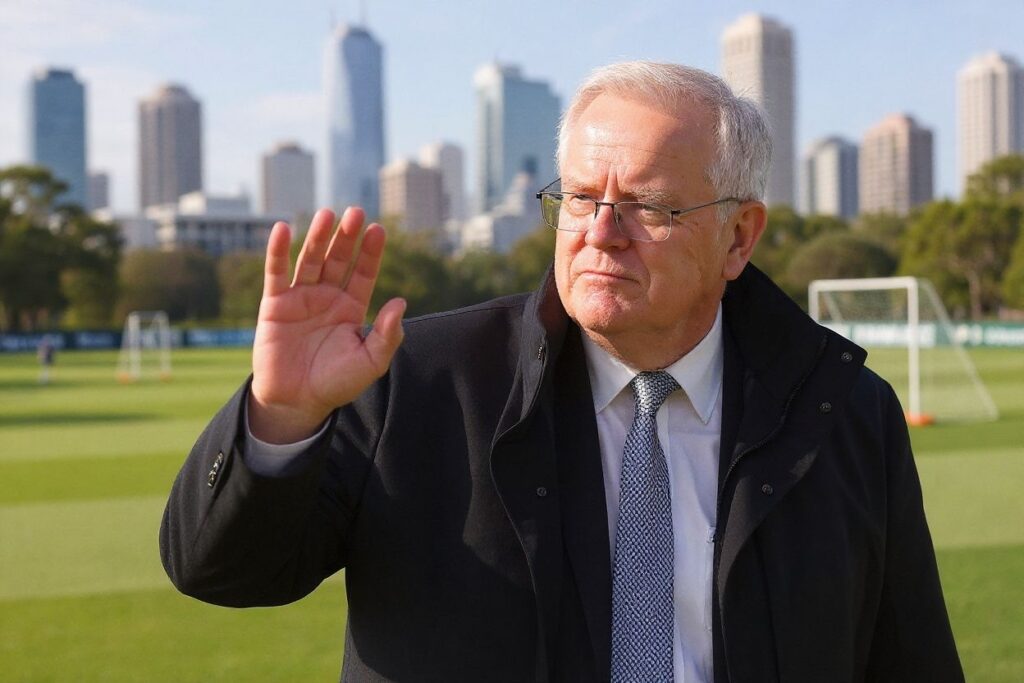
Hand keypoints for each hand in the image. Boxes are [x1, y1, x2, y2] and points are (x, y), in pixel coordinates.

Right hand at [248, 207, 405, 443]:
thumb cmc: (336, 383)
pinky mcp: (274, 305)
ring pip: (310, 260)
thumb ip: (386, 335)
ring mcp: (300, 298)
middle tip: (356, 212)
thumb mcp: (370, 362)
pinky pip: (275, 273)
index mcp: (351, 308)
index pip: (363, 272)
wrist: (297, 403)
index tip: (378, 230)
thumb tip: (401, 302)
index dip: (370, 252)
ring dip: (317, 237)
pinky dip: (277, 251)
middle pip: (338, 259)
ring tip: (326, 214)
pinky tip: (282, 229)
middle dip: (347, 237)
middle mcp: (327, 297)